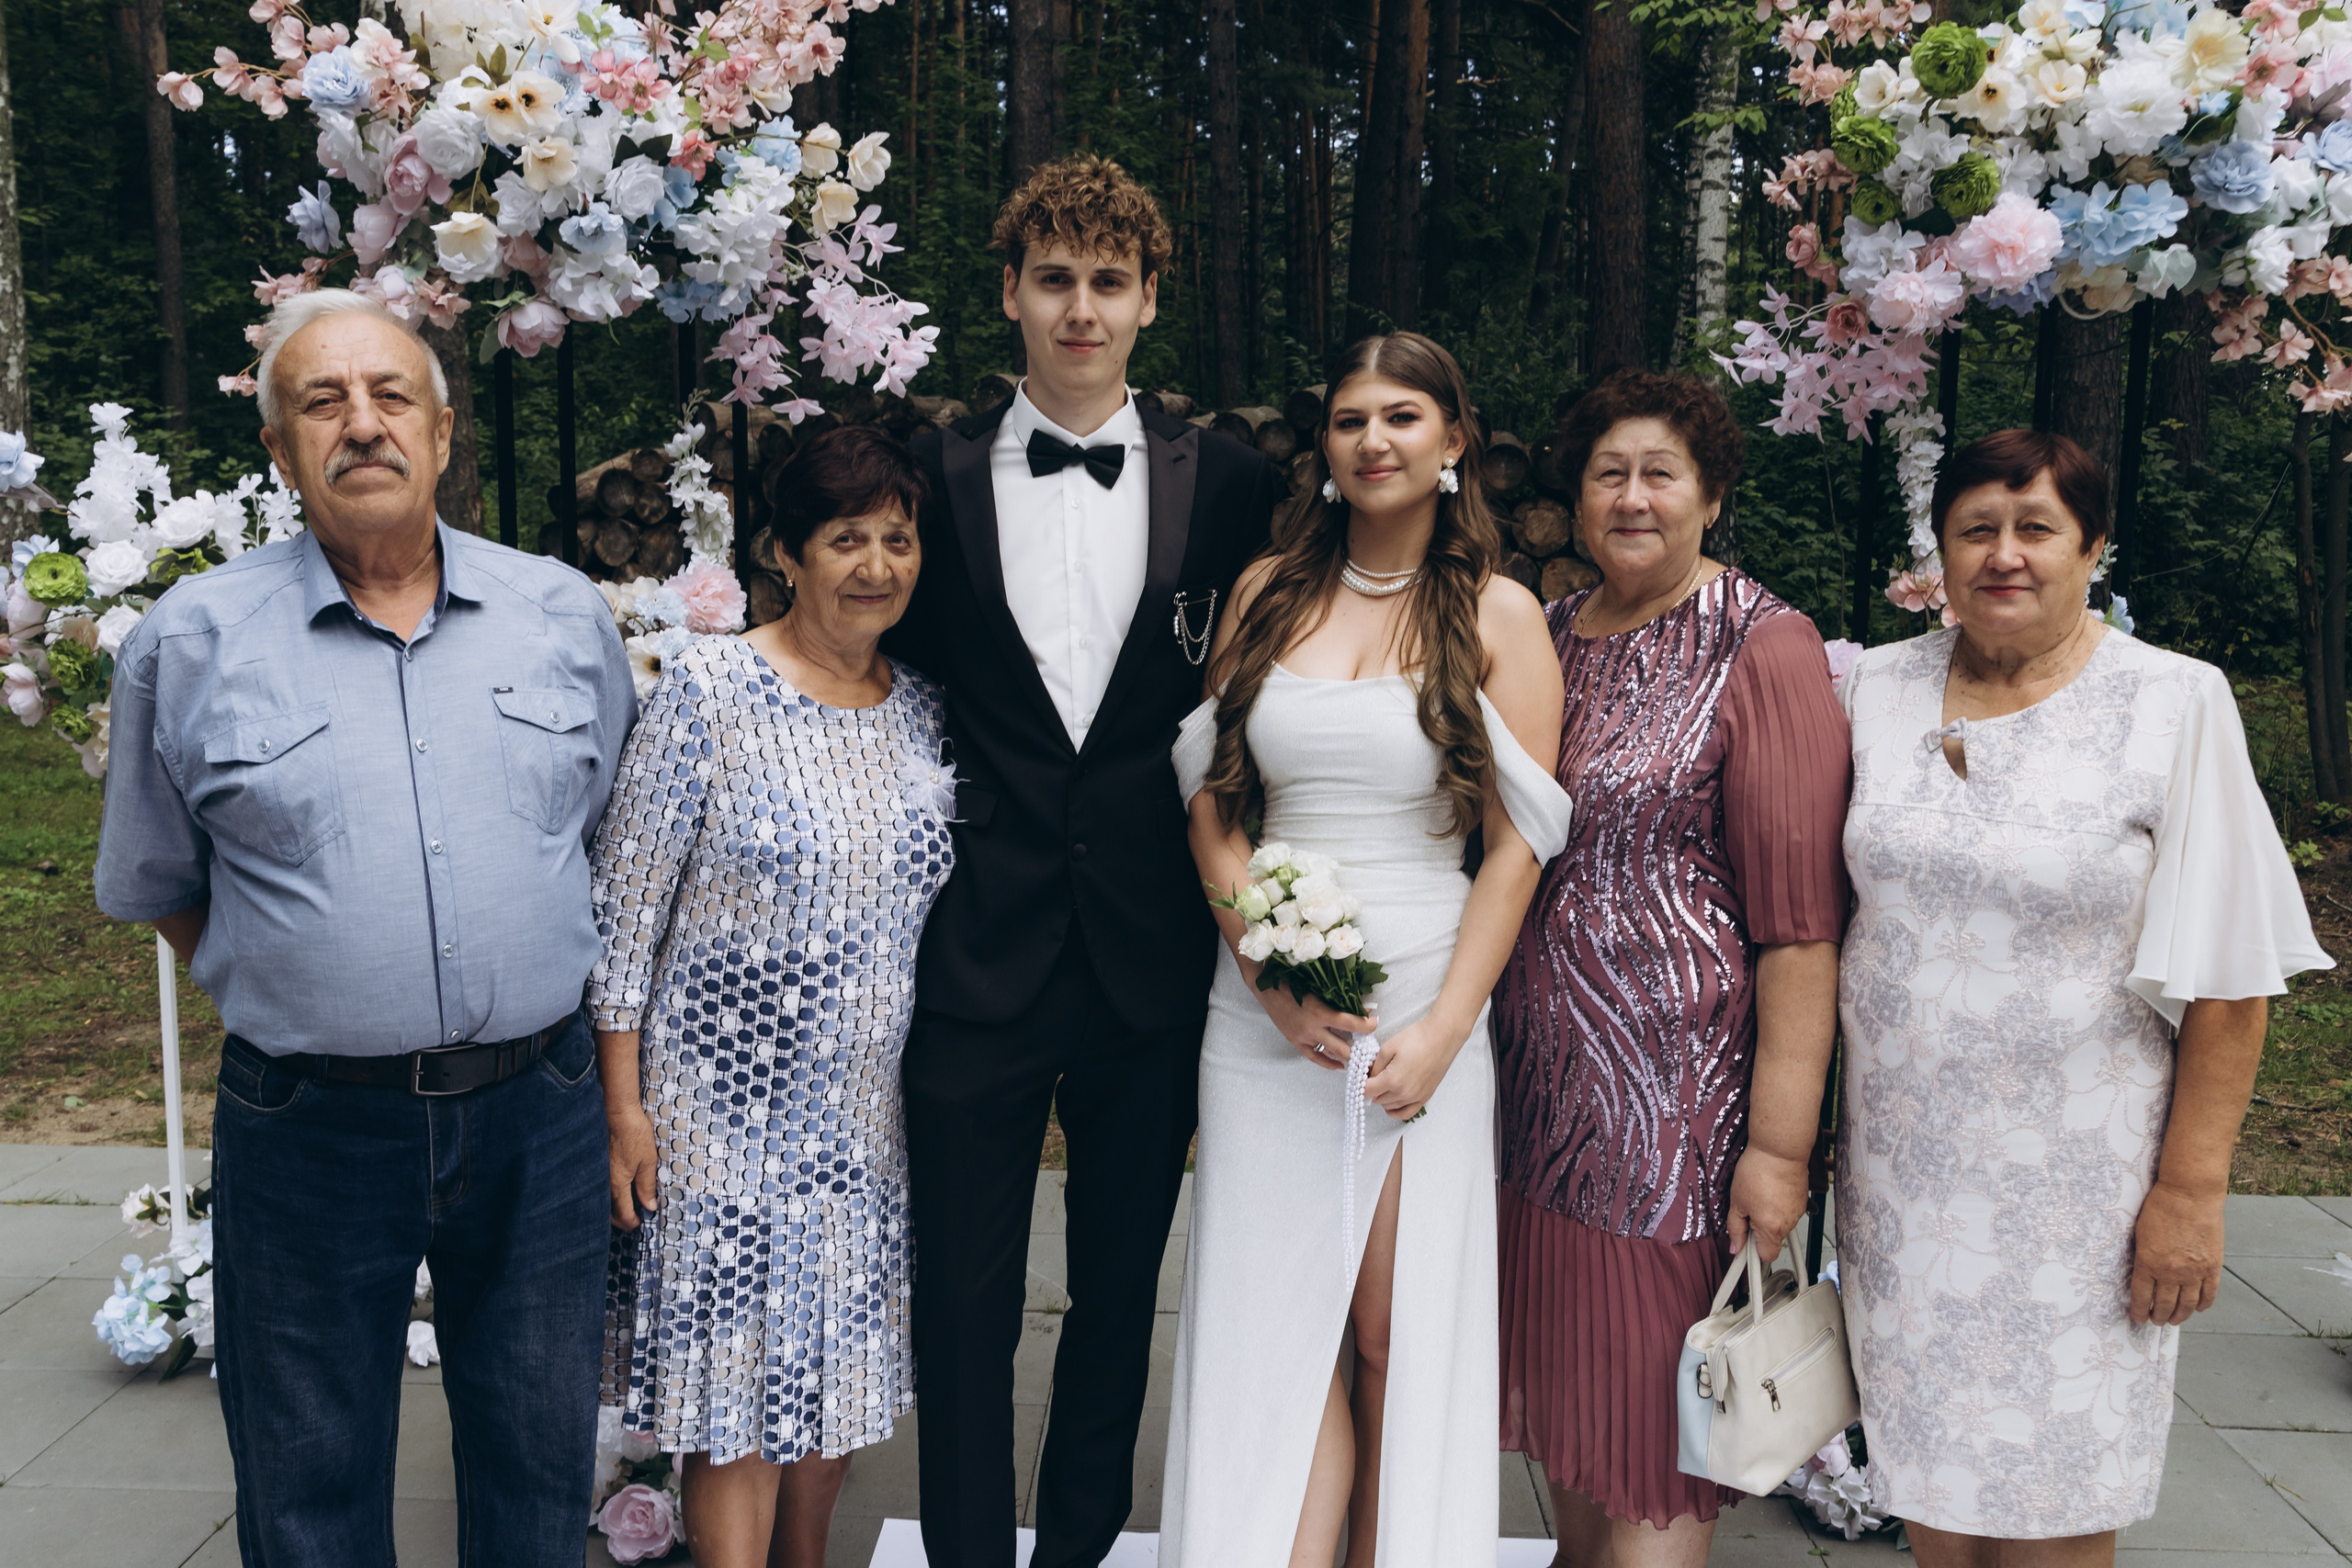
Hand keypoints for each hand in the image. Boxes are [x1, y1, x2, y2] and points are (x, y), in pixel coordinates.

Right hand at [608, 1106, 658, 1230]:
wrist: (616, 1113)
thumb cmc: (634, 1134)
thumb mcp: (648, 1161)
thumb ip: (647, 1186)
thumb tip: (649, 1206)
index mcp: (617, 1184)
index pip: (623, 1213)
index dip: (632, 1222)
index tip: (639, 1224)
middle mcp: (603, 1182)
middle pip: (608, 1212)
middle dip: (620, 1220)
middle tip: (632, 1220)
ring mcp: (597, 1174)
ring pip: (601, 1201)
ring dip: (612, 1209)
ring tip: (625, 1208)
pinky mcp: (595, 1166)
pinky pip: (598, 1188)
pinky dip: (606, 1196)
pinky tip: (615, 1192)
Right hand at [1251, 980, 1371, 1070]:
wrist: (1267, 989)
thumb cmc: (1293, 981)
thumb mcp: (1318, 987)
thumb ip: (1338, 998)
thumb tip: (1361, 1006)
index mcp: (1320, 1011)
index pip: (1350, 1023)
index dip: (1366, 1025)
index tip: (1375, 1023)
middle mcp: (1312, 1028)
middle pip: (1343, 1046)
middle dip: (1360, 1050)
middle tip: (1372, 1050)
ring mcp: (1303, 1037)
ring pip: (1331, 1053)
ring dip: (1348, 1057)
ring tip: (1362, 1058)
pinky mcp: (1296, 1042)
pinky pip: (1315, 1057)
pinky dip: (1329, 1063)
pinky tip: (1340, 1065)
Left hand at [1362, 1016, 1465, 1120]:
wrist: (1442, 1038)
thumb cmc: (1418, 1039)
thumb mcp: (1388, 1047)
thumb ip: (1374, 1066)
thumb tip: (1367, 1076)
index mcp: (1392, 1080)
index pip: (1366, 1091)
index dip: (1359, 1084)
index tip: (1359, 1078)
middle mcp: (1403, 1093)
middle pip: (1377, 1099)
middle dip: (1371, 1089)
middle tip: (1372, 1076)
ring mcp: (1415, 1097)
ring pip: (1389, 1106)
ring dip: (1382, 1097)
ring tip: (1383, 1083)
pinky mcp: (1424, 1097)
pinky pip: (1406, 1113)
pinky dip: (1395, 1111)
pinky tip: (1391, 1103)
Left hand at [1725, 1147, 1809, 1261]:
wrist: (1780, 1150)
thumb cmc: (1758, 1172)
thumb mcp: (1737, 1201)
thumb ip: (1735, 1228)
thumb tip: (1735, 1246)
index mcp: (1770, 1229)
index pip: (1766, 1256)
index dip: (1753, 1250)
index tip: (1744, 1243)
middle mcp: (1788, 1224)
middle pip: (1772, 1238)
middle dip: (1759, 1228)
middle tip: (1748, 1207)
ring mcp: (1798, 1212)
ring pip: (1780, 1222)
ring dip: (1769, 1214)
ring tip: (1760, 1192)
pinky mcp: (1803, 1200)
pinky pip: (1788, 1209)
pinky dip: (1779, 1203)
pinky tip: (1771, 1187)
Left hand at [2130, 1181, 2224, 1325]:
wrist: (2190, 1195)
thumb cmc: (2160, 1208)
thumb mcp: (2141, 1233)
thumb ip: (2143, 1257)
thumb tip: (2143, 1276)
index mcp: (2148, 1263)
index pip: (2142, 1296)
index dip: (2139, 1311)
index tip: (2138, 1319)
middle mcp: (2171, 1272)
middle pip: (2164, 1305)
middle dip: (2158, 1317)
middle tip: (2155, 1321)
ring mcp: (2194, 1271)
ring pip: (2187, 1305)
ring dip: (2179, 1316)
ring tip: (2174, 1321)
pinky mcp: (2213, 1267)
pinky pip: (2209, 1294)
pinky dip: (2203, 1305)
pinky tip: (2197, 1309)